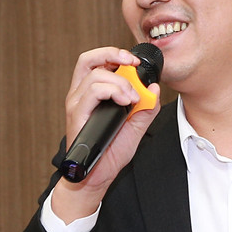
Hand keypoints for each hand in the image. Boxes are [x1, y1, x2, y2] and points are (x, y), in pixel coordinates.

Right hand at [51, 46, 160, 221]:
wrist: (98, 177)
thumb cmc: (111, 153)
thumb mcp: (136, 128)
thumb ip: (146, 109)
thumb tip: (154, 88)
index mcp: (91, 94)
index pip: (96, 61)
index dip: (114, 54)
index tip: (135, 60)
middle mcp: (80, 95)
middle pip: (88, 60)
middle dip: (113, 54)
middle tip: (132, 63)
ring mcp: (76, 104)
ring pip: (95, 75)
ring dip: (120, 82)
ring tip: (132, 98)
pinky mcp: (76, 115)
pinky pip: (91, 92)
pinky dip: (111, 90)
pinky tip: (125, 102)